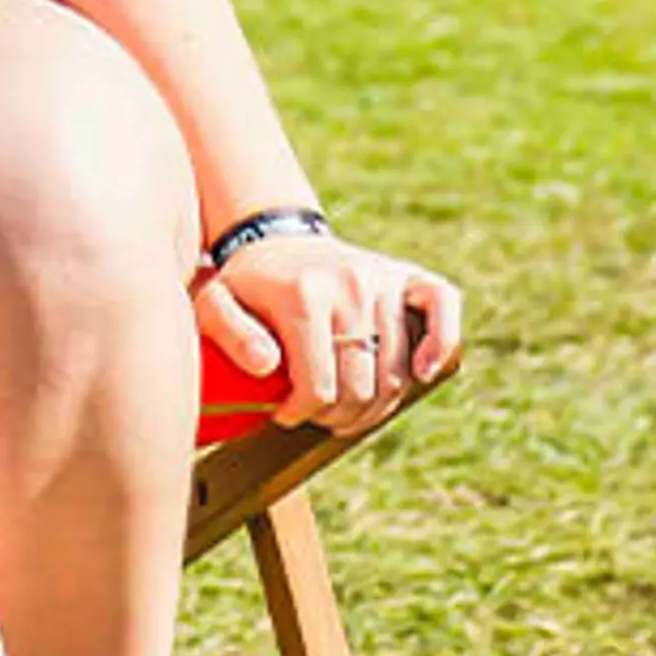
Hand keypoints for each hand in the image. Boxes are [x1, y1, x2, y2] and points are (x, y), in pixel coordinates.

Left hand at [195, 228, 461, 434]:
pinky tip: (423, 374)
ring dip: (374, 404)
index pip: (318, 385)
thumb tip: (267, 365)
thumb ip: (228, 332)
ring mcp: (383, 279)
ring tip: (344, 409)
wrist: (276, 239)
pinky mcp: (409, 276)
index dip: (302, 413)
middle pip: (360, 385)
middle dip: (336, 415)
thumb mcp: (212, 303)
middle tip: (316, 416)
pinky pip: (444, 309)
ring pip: (396, 371)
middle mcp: (350, 285)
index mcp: (302, 296)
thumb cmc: (245, 284)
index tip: (284, 415)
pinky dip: (441, 345)